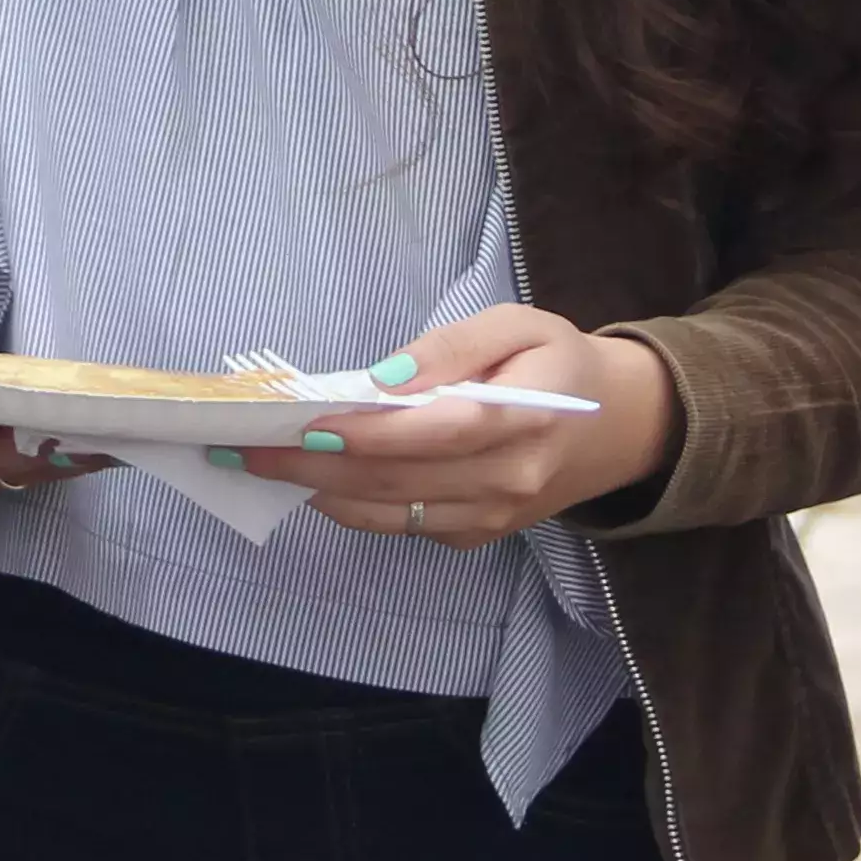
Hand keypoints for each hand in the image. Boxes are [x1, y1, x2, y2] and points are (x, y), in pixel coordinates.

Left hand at [253, 306, 674, 545]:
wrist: (618, 428)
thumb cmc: (559, 363)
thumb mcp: (518, 324)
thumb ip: (452, 349)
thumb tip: (383, 381)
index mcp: (528, 418)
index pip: (435, 433)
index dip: (366, 433)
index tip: (302, 422)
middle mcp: (509, 479)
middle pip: (396, 479)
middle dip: (310, 465)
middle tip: (242, 445)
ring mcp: (491, 517)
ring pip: (389, 512)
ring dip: (316, 491)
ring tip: (256, 462)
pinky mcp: (475, 536)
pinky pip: (401, 525)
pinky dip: (350, 505)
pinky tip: (310, 478)